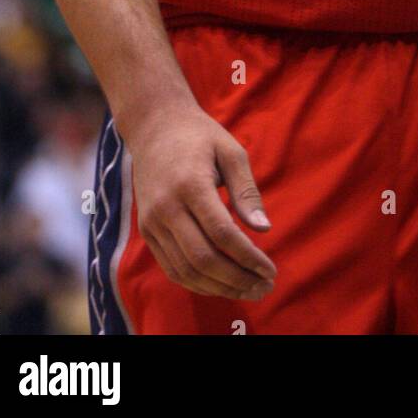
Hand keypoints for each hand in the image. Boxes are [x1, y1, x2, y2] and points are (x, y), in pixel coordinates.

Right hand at [125, 102, 276, 300]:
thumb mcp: (231, 152)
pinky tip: (220, 284)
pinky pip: (171, 268)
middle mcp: (166, 207)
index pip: (222, 233)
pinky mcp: (146, 231)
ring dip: (219, 287)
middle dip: (237, 279)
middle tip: (264, 287)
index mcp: (190, 184)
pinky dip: (197, 283)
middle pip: (203, 258)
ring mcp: (152, 222)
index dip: (248, 257)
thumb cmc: (200, 136)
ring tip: (248, 290)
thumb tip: (264, 229)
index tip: (270, 270)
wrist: (154, 127)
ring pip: (185, 270)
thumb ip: (247, 191)